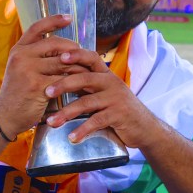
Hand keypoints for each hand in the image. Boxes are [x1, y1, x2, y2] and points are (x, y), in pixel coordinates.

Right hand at [0, 14, 90, 138]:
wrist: (6, 116)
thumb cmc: (19, 92)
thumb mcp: (22, 69)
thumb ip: (38, 57)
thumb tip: (66, 49)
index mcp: (18, 49)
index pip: (37, 27)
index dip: (54, 20)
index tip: (69, 17)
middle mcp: (21, 56)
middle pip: (54, 43)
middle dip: (73, 49)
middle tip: (83, 55)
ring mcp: (28, 70)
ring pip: (62, 62)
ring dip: (77, 66)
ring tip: (88, 69)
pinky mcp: (36, 85)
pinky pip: (62, 79)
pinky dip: (74, 82)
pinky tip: (82, 85)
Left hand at [43, 49, 160, 148]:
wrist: (145, 127)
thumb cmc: (118, 108)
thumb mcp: (104, 92)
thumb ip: (86, 86)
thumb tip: (57, 79)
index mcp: (106, 75)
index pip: (91, 58)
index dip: (76, 55)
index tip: (59, 57)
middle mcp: (111, 83)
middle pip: (85, 78)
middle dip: (64, 84)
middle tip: (47, 91)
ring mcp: (115, 98)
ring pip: (87, 102)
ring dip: (67, 113)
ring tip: (51, 122)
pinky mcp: (119, 115)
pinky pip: (97, 121)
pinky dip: (82, 130)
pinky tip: (72, 137)